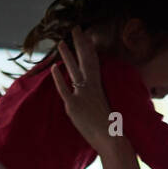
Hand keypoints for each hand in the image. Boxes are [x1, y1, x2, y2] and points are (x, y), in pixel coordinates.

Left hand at [50, 26, 115, 151]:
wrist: (112, 140)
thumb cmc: (112, 129)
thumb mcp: (106, 109)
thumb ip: (97, 100)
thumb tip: (93, 99)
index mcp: (101, 87)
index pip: (94, 63)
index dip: (89, 48)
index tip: (85, 36)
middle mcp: (92, 88)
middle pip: (85, 61)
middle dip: (80, 44)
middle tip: (75, 29)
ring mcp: (83, 96)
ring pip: (74, 71)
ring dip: (68, 55)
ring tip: (61, 43)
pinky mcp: (74, 106)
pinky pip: (65, 89)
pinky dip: (59, 78)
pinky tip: (54, 68)